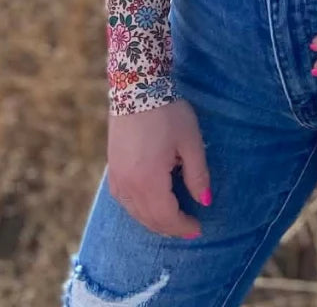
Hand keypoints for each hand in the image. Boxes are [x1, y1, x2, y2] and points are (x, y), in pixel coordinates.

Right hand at [107, 98, 211, 236]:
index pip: (167, 216)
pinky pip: (124, 201)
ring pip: (135, 213)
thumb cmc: (168, 112)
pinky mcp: (111, 168)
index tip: (199, 228)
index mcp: (149, 180)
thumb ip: (197, 174)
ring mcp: (116, 177)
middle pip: (150, 219)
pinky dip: (139, 209)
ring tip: (173, 218)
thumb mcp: (190, 142)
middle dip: (170, 227)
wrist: (136, 87)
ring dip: (154, 220)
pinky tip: (150, 204)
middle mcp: (128, 185)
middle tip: (189, 227)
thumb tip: (205, 202)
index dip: (183, 226)